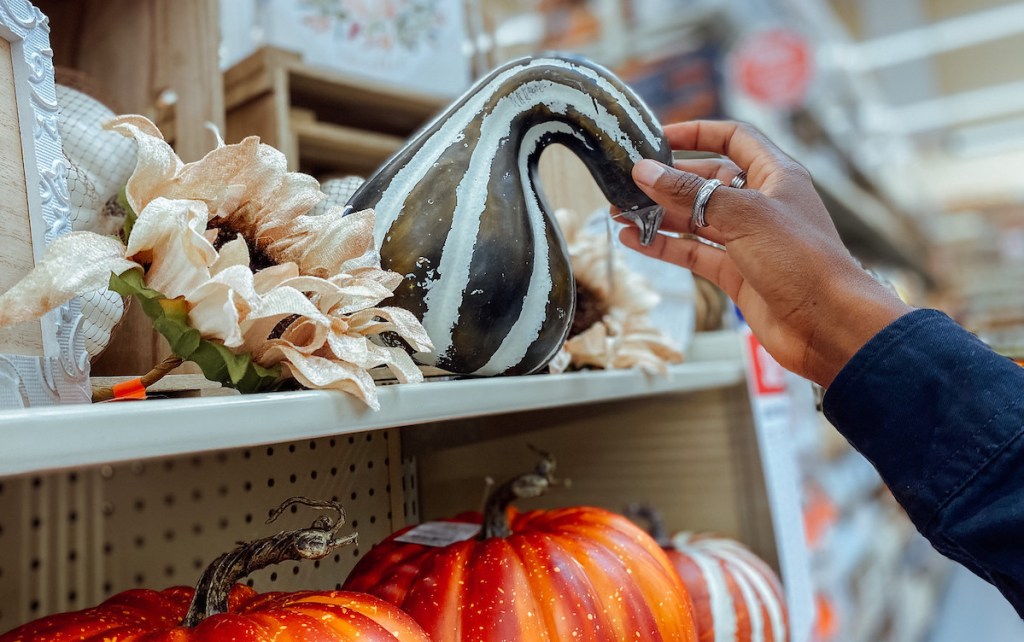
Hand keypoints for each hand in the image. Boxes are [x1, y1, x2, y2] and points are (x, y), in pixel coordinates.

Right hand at [621, 120, 912, 386]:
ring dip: (658, 215)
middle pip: (706, 182)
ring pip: (695, 220)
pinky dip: (665, 246)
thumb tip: (646, 172)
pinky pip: (693, 253)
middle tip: (628, 182)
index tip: (658, 137)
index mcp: (775, 176)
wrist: (829, 325)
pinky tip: (634, 241)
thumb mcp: (743, 216)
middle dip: (667, 181)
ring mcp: (748, 241)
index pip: (733, 139)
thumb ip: (690, 193)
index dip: (696, 134)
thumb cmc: (802, 261)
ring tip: (619, 212)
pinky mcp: (737, 274)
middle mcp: (761, 205)